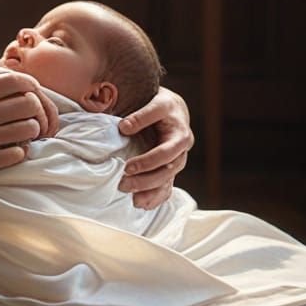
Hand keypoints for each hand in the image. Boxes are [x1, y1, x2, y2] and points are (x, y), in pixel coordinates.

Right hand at [0, 67, 58, 181]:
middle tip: (29, 114)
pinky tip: (12, 149)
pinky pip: (16, 155)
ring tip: (23, 132)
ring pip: (27, 130)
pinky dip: (20, 151)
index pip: (17, 81)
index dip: (31, 85)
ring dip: (30, 131)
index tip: (32, 91)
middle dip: (35, 108)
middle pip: (28, 105)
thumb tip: (2, 74)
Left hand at [117, 86, 192, 208]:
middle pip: (166, 171)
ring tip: (131, 199)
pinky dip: (155, 197)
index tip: (127, 167)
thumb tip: (123, 128)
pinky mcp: (171, 169)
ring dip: (149, 191)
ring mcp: (177, 161)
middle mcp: (182, 151)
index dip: (147, 162)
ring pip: (167, 181)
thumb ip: (141, 114)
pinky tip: (141, 204)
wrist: (174, 109)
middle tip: (123, 183)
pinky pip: (167, 187)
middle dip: (145, 180)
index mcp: (180, 134)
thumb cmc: (162, 103)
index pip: (165, 152)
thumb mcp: (155, 102)